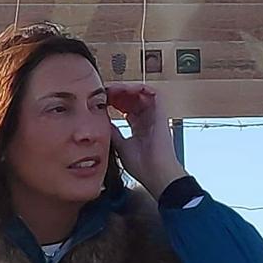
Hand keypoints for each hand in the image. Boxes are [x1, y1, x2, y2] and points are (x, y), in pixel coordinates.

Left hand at [106, 82, 187, 196]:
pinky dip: (140, 88)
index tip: (101, 100)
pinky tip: (126, 89)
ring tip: (113, 89)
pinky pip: (154, 93)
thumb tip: (101, 121)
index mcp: (139, 127)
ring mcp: (155, 116)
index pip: (126, 108)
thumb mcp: (120, 145)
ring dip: (127, 88)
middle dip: (118, 93)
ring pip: (142, 93)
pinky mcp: (161, 114)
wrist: (156, 174)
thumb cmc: (142, 166)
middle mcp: (148, 120)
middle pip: (132, 99)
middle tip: (104, 91)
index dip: (114, 101)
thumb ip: (113, 132)